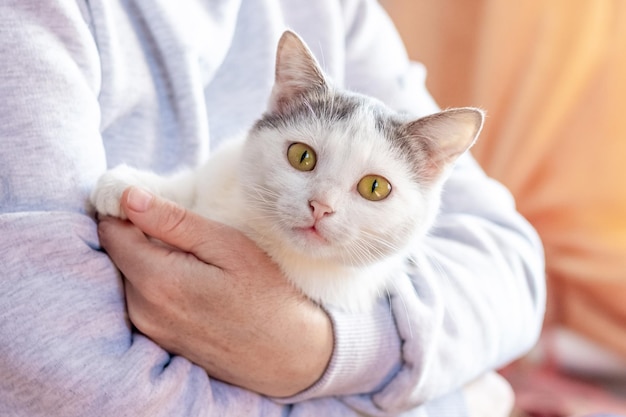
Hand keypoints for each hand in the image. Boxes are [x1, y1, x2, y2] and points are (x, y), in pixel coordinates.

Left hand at [97, 187, 333, 397]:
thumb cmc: (265, 294)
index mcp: (156, 280)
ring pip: (131, 276)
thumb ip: (173, 221)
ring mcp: (148, 329)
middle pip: (119, 255)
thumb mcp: (227, 245)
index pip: (111, 232)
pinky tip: (194, 284)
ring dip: (151, 260)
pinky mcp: (158, 340)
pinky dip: (159, 283)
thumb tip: (128, 197)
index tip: (154, 202)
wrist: (287, 354)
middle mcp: (142, 309)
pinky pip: (143, 299)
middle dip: (141, 235)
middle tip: (185, 231)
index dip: (127, 210)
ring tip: (195, 260)